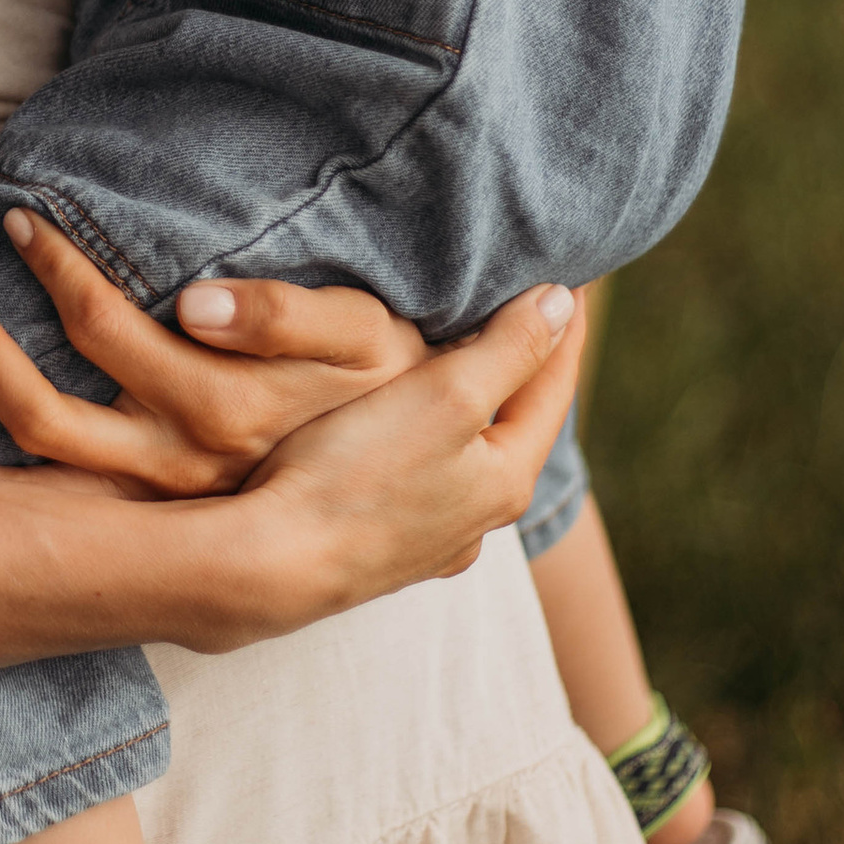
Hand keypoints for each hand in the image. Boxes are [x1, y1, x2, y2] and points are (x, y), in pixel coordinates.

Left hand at [0, 207, 424, 499]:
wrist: (430, 479)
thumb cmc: (390, 381)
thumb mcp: (364, 333)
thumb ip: (288, 315)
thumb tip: (196, 303)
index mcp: (223, 409)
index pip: (110, 333)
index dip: (57, 277)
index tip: (19, 224)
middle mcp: (178, 472)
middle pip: (46, 423)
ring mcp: (162, 514)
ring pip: (35, 493)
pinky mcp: (155, 535)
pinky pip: (54, 529)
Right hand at [220, 279, 587, 635]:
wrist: (271, 565)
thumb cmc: (357, 472)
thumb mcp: (447, 395)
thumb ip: (510, 350)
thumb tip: (560, 304)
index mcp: (505, 479)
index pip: (553, 387)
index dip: (563, 329)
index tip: (573, 278)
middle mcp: (476, 518)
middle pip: (514, 425)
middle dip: (522, 369)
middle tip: (530, 313)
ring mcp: (427, 540)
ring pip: (467, 456)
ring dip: (473, 407)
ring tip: (469, 363)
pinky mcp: (378, 547)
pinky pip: (422, 478)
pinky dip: (428, 439)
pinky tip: (409, 434)